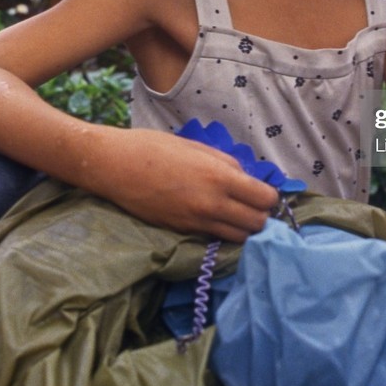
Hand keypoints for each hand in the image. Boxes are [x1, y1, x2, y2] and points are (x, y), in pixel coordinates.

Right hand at [87, 128, 279, 242]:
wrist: (116, 167)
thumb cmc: (154, 148)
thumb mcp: (197, 147)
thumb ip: (226, 164)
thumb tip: (246, 178)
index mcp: (220, 177)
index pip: (265, 199)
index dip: (269, 198)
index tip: (263, 194)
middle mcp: (213, 204)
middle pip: (257, 225)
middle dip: (261, 217)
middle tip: (253, 207)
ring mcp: (196, 222)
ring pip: (238, 238)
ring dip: (243, 229)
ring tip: (236, 216)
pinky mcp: (182, 232)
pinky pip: (214, 238)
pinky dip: (222, 233)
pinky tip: (216, 221)